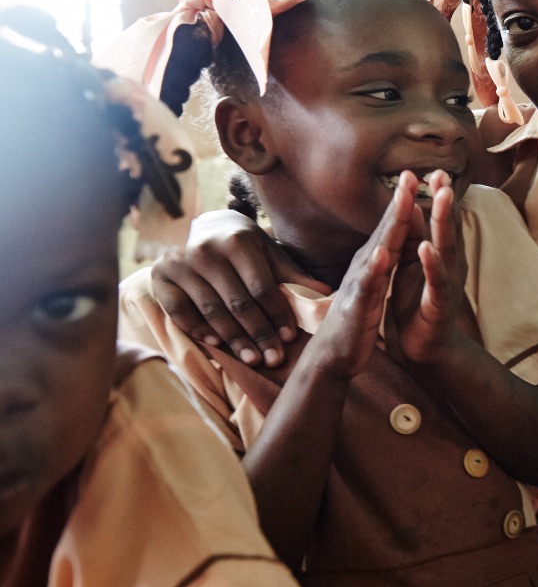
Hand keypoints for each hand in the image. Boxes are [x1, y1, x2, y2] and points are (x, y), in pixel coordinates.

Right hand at [150, 209, 330, 366]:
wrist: (205, 227)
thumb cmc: (246, 246)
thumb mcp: (271, 254)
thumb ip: (295, 275)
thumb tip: (327, 293)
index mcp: (239, 241)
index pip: (262, 288)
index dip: (277, 315)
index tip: (289, 339)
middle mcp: (207, 250)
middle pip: (238, 303)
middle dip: (259, 334)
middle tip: (274, 359)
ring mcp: (180, 263)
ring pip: (212, 310)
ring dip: (233, 339)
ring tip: (252, 359)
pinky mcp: (160, 276)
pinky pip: (179, 310)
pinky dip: (197, 329)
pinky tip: (216, 345)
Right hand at [302, 174, 412, 381]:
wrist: (335, 353)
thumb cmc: (356, 315)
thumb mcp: (372, 281)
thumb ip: (381, 258)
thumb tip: (389, 234)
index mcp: (374, 261)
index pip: (392, 226)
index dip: (403, 201)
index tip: (415, 173)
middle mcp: (366, 266)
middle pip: (386, 230)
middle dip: (398, 202)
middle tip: (409, 173)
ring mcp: (360, 284)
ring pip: (378, 250)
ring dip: (390, 226)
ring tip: (401, 201)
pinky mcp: (358, 306)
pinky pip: (368, 285)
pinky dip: (375, 269)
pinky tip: (383, 254)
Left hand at [393, 171, 468, 365]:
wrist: (424, 348)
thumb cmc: (418, 304)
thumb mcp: (413, 266)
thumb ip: (417, 238)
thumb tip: (414, 206)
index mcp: (440, 255)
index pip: (441, 220)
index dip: (438, 196)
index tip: (434, 170)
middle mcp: (449, 265)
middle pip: (448, 227)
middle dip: (445, 201)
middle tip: (442, 174)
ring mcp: (447, 283)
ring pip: (447, 248)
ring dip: (444, 223)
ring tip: (442, 198)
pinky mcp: (440, 304)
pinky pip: (436, 281)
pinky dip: (431, 263)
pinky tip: (425, 248)